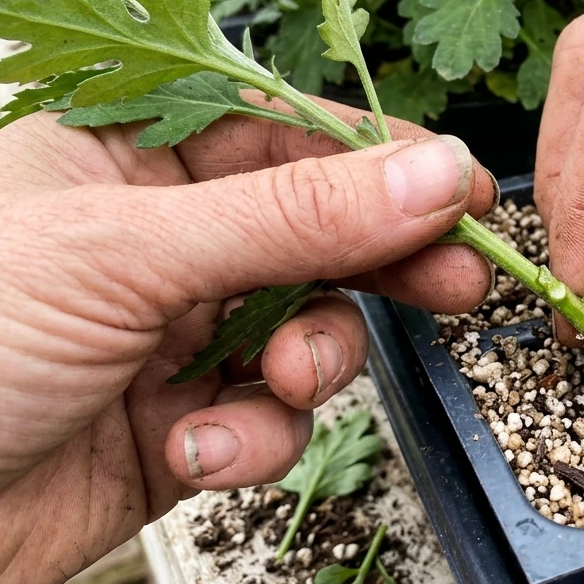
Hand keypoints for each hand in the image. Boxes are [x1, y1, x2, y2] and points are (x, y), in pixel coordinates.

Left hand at [0, 103, 494, 583]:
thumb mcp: (123, 252)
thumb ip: (291, 217)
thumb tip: (426, 174)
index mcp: (127, 155)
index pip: (287, 133)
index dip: (379, 158)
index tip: (460, 188)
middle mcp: (158, 241)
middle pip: (316, 231)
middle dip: (383, 260)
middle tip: (455, 280)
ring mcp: (173, 337)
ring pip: (306, 330)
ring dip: (314, 360)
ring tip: (286, 381)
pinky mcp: (180, 426)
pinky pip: (266, 420)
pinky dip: (253, 439)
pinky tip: (198, 449)